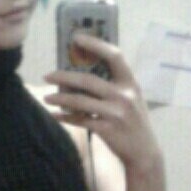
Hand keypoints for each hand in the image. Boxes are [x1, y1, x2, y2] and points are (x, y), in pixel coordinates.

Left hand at [43, 31, 162, 173]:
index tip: (76, 38)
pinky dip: (65, 117)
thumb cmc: (133, 122)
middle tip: (47, 75)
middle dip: (64, 77)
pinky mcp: (107, 129)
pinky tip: (54, 115)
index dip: (96, 45)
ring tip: (46, 98)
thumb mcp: (131, 99)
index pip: (114, 56)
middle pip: (88, 80)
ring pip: (80, 101)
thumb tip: (82, 74)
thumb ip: (114, 86)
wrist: (144, 152)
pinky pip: (80, 120)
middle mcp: (124, 95)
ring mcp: (116, 113)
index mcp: (130, 83)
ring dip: (60, 99)